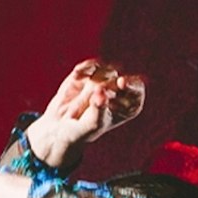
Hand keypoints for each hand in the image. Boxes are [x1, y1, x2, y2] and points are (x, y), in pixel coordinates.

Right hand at [27, 58, 145, 163]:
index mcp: (127, 107)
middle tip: (103, 88)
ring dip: (96, 80)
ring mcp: (104, 81)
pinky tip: (77, 74)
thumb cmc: (81, 132)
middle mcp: (118, 93)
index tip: (121, 83)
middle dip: (111, 83)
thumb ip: (98, 110)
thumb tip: (101, 93)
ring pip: (107, 72)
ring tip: (85, 94)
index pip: (137, 91)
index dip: (131, 85)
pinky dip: (85, 68)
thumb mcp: (91, 124)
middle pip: (120, 80)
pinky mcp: (88, 74)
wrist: (60, 129)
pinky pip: (91, 66)